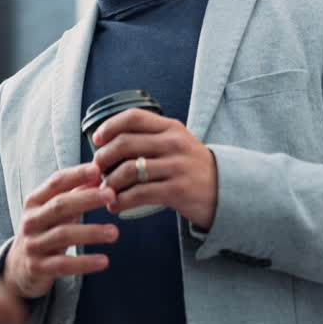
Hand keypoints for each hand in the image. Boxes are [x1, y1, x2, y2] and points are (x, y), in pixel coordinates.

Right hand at [3, 163, 117, 298]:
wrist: (18, 268)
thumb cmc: (44, 232)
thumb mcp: (53, 211)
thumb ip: (74, 193)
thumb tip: (99, 174)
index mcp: (34, 202)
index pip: (56, 183)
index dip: (76, 175)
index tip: (97, 170)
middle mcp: (31, 221)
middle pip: (59, 206)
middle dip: (86, 199)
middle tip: (111, 195)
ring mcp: (33, 245)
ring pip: (63, 235)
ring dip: (91, 232)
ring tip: (115, 232)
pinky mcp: (37, 268)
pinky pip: (63, 264)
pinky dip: (84, 263)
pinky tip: (104, 261)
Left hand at [91, 108, 218, 228]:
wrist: (226, 192)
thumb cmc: (192, 168)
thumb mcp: (177, 143)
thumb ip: (150, 139)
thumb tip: (108, 144)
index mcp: (171, 127)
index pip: (133, 117)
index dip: (109, 126)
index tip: (97, 140)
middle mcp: (174, 143)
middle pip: (125, 143)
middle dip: (103, 158)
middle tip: (96, 170)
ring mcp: (177, 166)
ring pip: (129, 170)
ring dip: (109, 182)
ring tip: (104, 191)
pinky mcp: (177, 190)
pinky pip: (139, 193)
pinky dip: (121, 201)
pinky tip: (115, 206)